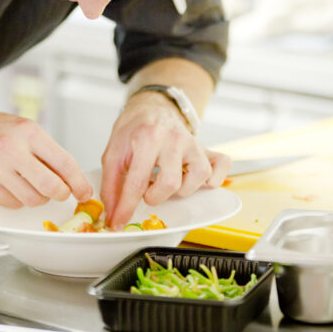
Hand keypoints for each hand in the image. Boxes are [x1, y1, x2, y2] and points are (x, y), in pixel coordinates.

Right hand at [0, 108, 92, 207]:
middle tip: (61, 193)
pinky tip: (12, 185)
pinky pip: (13, 204)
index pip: (64, 162)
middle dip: (61, 194)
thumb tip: (73, 178)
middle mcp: (11, 149)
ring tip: (31, 184)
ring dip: (39, 198)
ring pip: (33, 200)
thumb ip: (48, 152)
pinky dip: (18, 200)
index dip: (79, 182)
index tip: (85, 192)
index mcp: (28, 132)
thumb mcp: (25, 130)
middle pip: (50, 186)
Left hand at [100, 92, 231, 229]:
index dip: (126, 207)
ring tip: (167, 181)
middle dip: (155, 197)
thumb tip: (112, 213)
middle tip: (147, 191)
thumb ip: (111, 184)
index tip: (119, 222)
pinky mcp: (206, 148)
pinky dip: (213, 179)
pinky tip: (194, 179)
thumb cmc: (134, 132)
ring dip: (180, 190)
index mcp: (147, 138)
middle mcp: (173, 138)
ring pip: (197, 178)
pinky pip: (222, 166)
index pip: (137, 182)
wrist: (152, 109)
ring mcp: (193, 143)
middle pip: (170, 183)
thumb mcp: (113, 153)